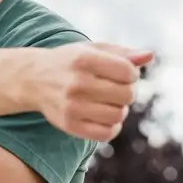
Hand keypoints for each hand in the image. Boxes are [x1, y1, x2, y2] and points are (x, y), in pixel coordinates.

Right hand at [31, 42, 153, 141]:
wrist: (33, 79)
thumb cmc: (70, 62)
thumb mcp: (93, 49)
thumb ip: (123, 53)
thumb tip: (149, 55)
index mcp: (85, 59)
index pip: (128, 72)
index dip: (132, 74)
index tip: (123, 73)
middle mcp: (77, 83)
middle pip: (126, 95)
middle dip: (128, 92)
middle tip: (117, 89)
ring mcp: (72, 106)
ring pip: (118, 115)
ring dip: (120, 109)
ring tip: (110, 102)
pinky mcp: (69, 125)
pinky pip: (106, 133)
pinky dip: (112, 127)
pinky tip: (105, 116)